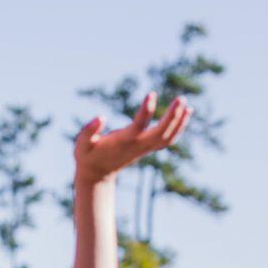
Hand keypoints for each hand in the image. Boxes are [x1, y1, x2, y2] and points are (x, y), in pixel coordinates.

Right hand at [74, 93, 192, 184]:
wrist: (97, 174)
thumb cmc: (87, 156)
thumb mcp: (81, 144)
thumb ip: (87, 131)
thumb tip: (100, 117)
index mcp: (123, 142)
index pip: (139, 126)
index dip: (146, 111)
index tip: (152, 94)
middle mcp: (137, 145)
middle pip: (161, 133)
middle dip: (173, 117)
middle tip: (181, 99)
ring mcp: (144, 148)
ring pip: (168, 137)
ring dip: (180, 122)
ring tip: (187, 104)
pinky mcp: (147, 148)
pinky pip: (168, 139)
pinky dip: (179, 127)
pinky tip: (186, 113)